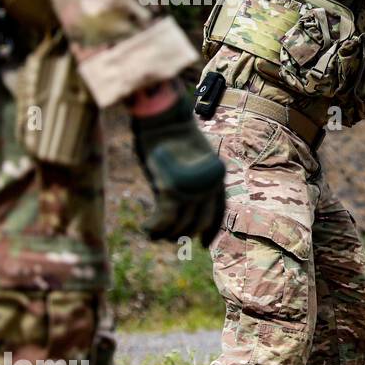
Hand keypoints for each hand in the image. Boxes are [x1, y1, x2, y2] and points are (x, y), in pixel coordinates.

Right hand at [131, 86, 225, 246]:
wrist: (164, 119)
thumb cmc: (172, 137)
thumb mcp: (187, 163)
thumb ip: (188, 186)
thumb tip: (177, 211)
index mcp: (218, 179)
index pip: (218, 212)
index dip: (210, 231)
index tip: (203, 245)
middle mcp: (209, 186)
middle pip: (198, 223)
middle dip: (183, 234)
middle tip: (169, 238)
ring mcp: (191, 189)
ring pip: (180, 225)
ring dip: (166, 234)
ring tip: (153, 233)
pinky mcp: (171, 189)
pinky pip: (163, 219)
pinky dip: (154, 228)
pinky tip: (146, 228)